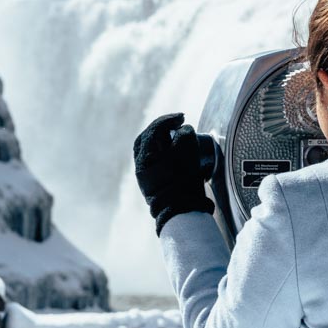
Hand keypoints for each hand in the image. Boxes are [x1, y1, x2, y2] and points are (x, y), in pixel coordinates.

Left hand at [133, 113, 213, 235]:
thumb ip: (185, 134)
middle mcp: (140, 164)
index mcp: (145, 155)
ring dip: (163, 141)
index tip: (183, 117)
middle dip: (163, 129)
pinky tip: (176, 154)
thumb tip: (183, 129)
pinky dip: (165, 153)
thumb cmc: (183, 179)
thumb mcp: (188, 151)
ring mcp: (144, 175)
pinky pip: (155, 161)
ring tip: (178, 138)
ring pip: (150, 151)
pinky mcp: (151, 184)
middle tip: (177, 124)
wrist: (180, 210)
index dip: (169, 119)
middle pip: (148, 138)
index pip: (154, 129)